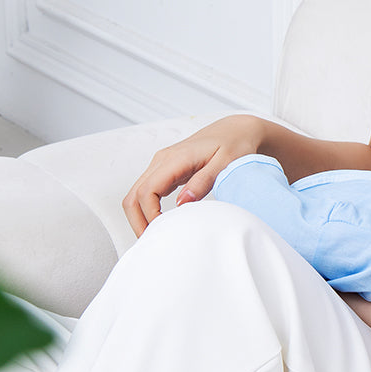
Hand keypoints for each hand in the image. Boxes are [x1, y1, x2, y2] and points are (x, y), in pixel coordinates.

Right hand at [121, 114, 264, 236]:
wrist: (237, 129)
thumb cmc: (235, 144)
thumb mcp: (226, 163)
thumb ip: (203, 181)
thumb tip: (182, 203)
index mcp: (176, 158)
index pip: (147, 191)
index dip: (149, 215)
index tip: (164, 231)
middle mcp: (162, 160)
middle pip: (133, 195)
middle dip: (138, 222)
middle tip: (153, 242)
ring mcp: (162, 164)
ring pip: (136, 194)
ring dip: (140, 217)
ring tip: (157, 236)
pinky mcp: (166, 170)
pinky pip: (147, 192)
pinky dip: (147, 209)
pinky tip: (161, 223)